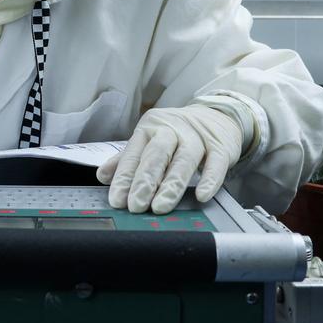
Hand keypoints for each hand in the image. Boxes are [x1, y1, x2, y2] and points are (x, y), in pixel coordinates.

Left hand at [96, 106, 241, 213]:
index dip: (124, 178)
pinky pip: (215, 163)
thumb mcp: (150, 140)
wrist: (216, 116)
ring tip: (161, 206)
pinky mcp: (220, 146)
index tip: (117, 200)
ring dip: (172, 184)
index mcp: (149, 128)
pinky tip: (202, 195)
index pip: (134, 153)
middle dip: (145, 181)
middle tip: (136, 205)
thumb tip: (103, 176)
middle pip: (157, 154)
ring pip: (184, 160)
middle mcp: (171, 130)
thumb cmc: (177, 133)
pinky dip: (210, 180)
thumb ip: (127, 158)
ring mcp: (197, 137)